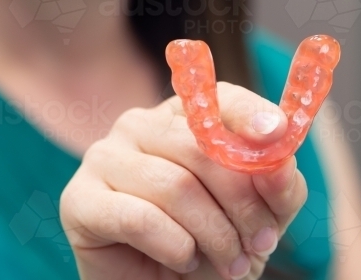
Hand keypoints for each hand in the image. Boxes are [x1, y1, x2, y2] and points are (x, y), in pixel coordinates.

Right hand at [60, 82, 307, 279]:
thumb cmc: (212, 248)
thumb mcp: (261, 218)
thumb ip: (278, 187)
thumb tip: (281, 159)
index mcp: (181, 117)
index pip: (216, 98)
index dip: (248, 114)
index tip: (277, 133)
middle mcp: (138, 125)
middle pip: (200, 148)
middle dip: (242, 202)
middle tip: (261, 242)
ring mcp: (103, 157)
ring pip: (174, 186)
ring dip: (214, 234)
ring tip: (229, 263)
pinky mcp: (79, 199)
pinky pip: (137, 217)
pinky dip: (174, 246)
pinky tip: (183, 260)